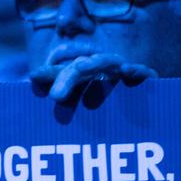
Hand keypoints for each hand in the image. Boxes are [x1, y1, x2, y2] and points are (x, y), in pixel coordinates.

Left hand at [30, 53, 158, 102]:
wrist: (145, 118)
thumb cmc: (105, 112)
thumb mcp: (80, 110)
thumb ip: (60, 100)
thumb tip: (32, 86)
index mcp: (84, 76)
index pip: (63, 72)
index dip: (50, 73)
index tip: (33, 76)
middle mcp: (102, 71)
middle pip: (82, 66)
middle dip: (68, 76)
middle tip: (55, 95)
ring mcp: (124, 73)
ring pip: (108, 62)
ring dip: (95, 62)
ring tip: (82, 66)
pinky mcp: (147, 80)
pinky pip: (144, 73)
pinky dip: (137, 70)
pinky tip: (127, 70)